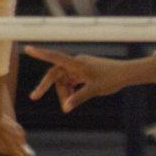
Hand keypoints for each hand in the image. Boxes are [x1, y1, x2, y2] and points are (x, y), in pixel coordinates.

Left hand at [0, 111, 27, 155]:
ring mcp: (20, 134)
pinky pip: (21, 135)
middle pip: (27, 151)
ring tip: (12, 145)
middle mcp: (19, 143)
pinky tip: (10, 136)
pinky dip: (18, 137)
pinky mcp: (18, 127)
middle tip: (18, 154)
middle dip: (24, 153)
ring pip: (23, 143)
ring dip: (20, 145)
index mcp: (13, 150)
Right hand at [24, 46, 155, 111]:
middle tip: (34, 97)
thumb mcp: (94, 90)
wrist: (127, 73)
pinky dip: (70, 90)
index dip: (40, 54)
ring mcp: (81, 67)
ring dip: (63, 92)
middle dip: (47, 87)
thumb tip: (65, 108)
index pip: (55, 57)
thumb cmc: (112, 79)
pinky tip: (71, 100)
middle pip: (56, 74)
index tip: (28, 48)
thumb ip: (78, 98)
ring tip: (67, 106)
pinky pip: (71, 81)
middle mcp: (77, 63)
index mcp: (77, 63)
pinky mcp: (85, 71)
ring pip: (64, 80)